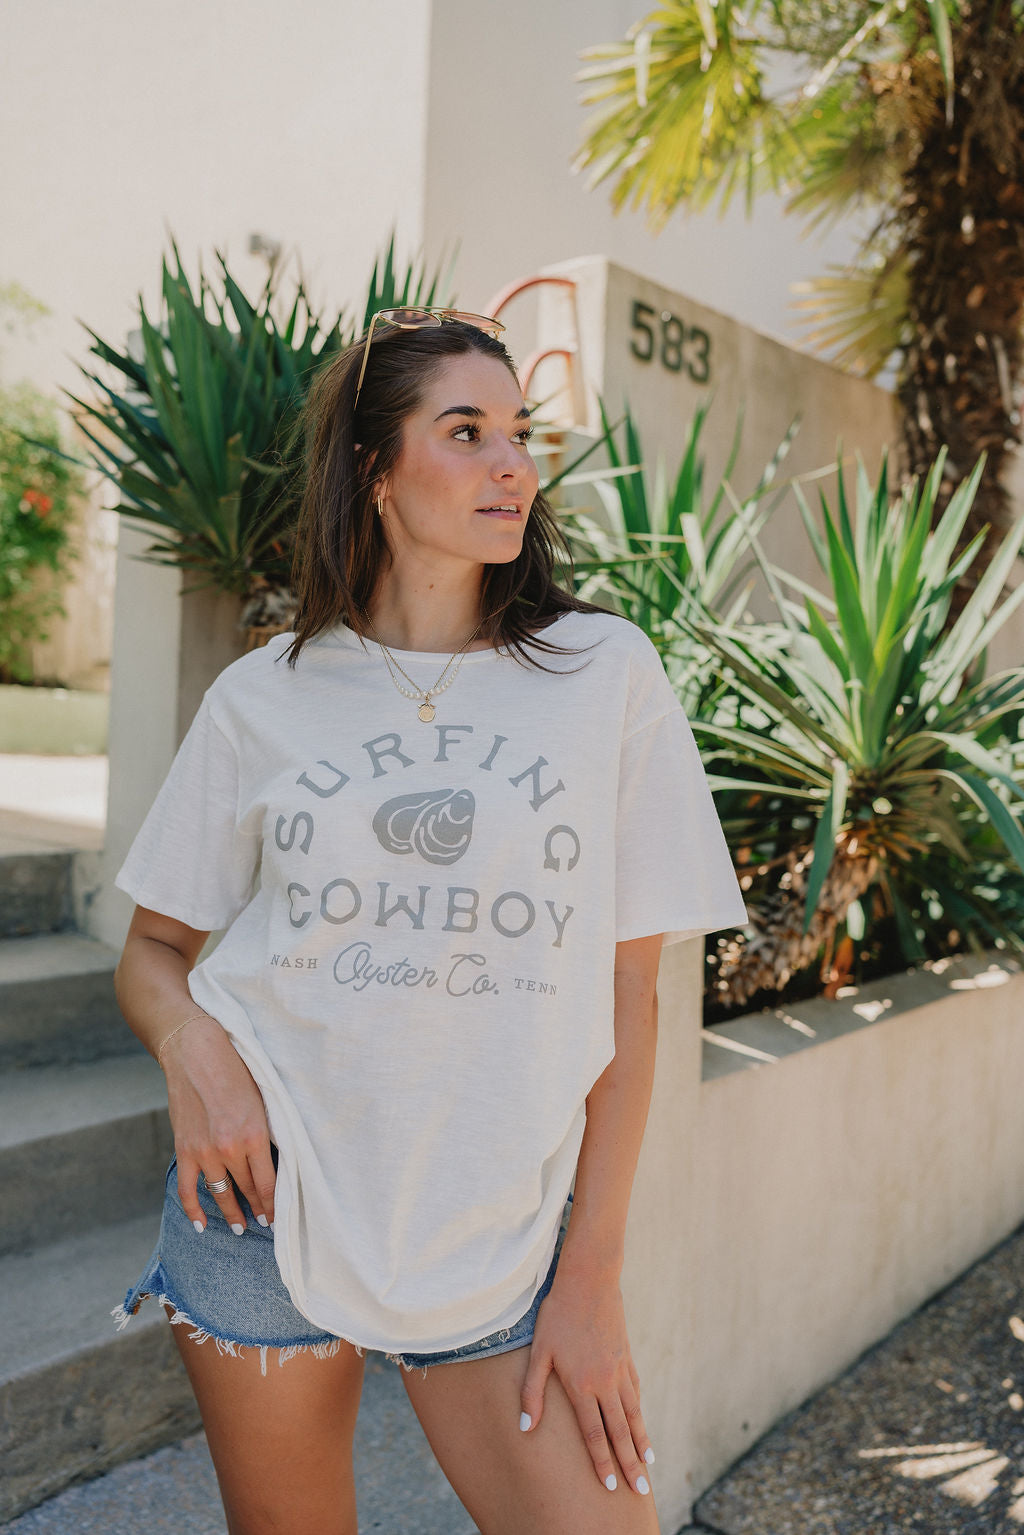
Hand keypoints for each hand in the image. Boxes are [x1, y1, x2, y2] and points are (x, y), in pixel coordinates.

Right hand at [160, 1013, 275, 1234]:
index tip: (278, 1216)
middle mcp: (230, 1149)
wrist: (196, 1054)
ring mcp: (204, 1152)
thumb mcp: (263, 1101)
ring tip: (241, 1227)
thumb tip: (275, 1162)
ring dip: (232, 1214)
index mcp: (255, 1136)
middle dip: (258, 1209)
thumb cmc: (236, 1072)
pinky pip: (188, 1189)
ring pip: (221, 1194)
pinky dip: (194, 1210)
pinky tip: (201, 1225)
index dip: (274, 1204)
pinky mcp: (184, 1150)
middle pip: (247, 1190)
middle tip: (265, 1222)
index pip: (268, 1183)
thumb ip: (267, 1133)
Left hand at [519, 1263, 653, 1495]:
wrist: (589, 1280)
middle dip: (630, 1463)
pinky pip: (635, 1390)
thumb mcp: (539, 1351)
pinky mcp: (626, 1355)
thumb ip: (532, 1391)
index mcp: (582, 1385)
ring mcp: (619, 1369)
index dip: (602, 1462)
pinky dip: (639, 1410)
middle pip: (620, 1431)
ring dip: (641, 1440)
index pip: (595, 1434)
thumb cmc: (557, 1314)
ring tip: (649, 1463)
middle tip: (639, 1489)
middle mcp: (606, 1382)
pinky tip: (640, 1420)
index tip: (611, 1486)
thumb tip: (525, 1426)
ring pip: (633, 1413)